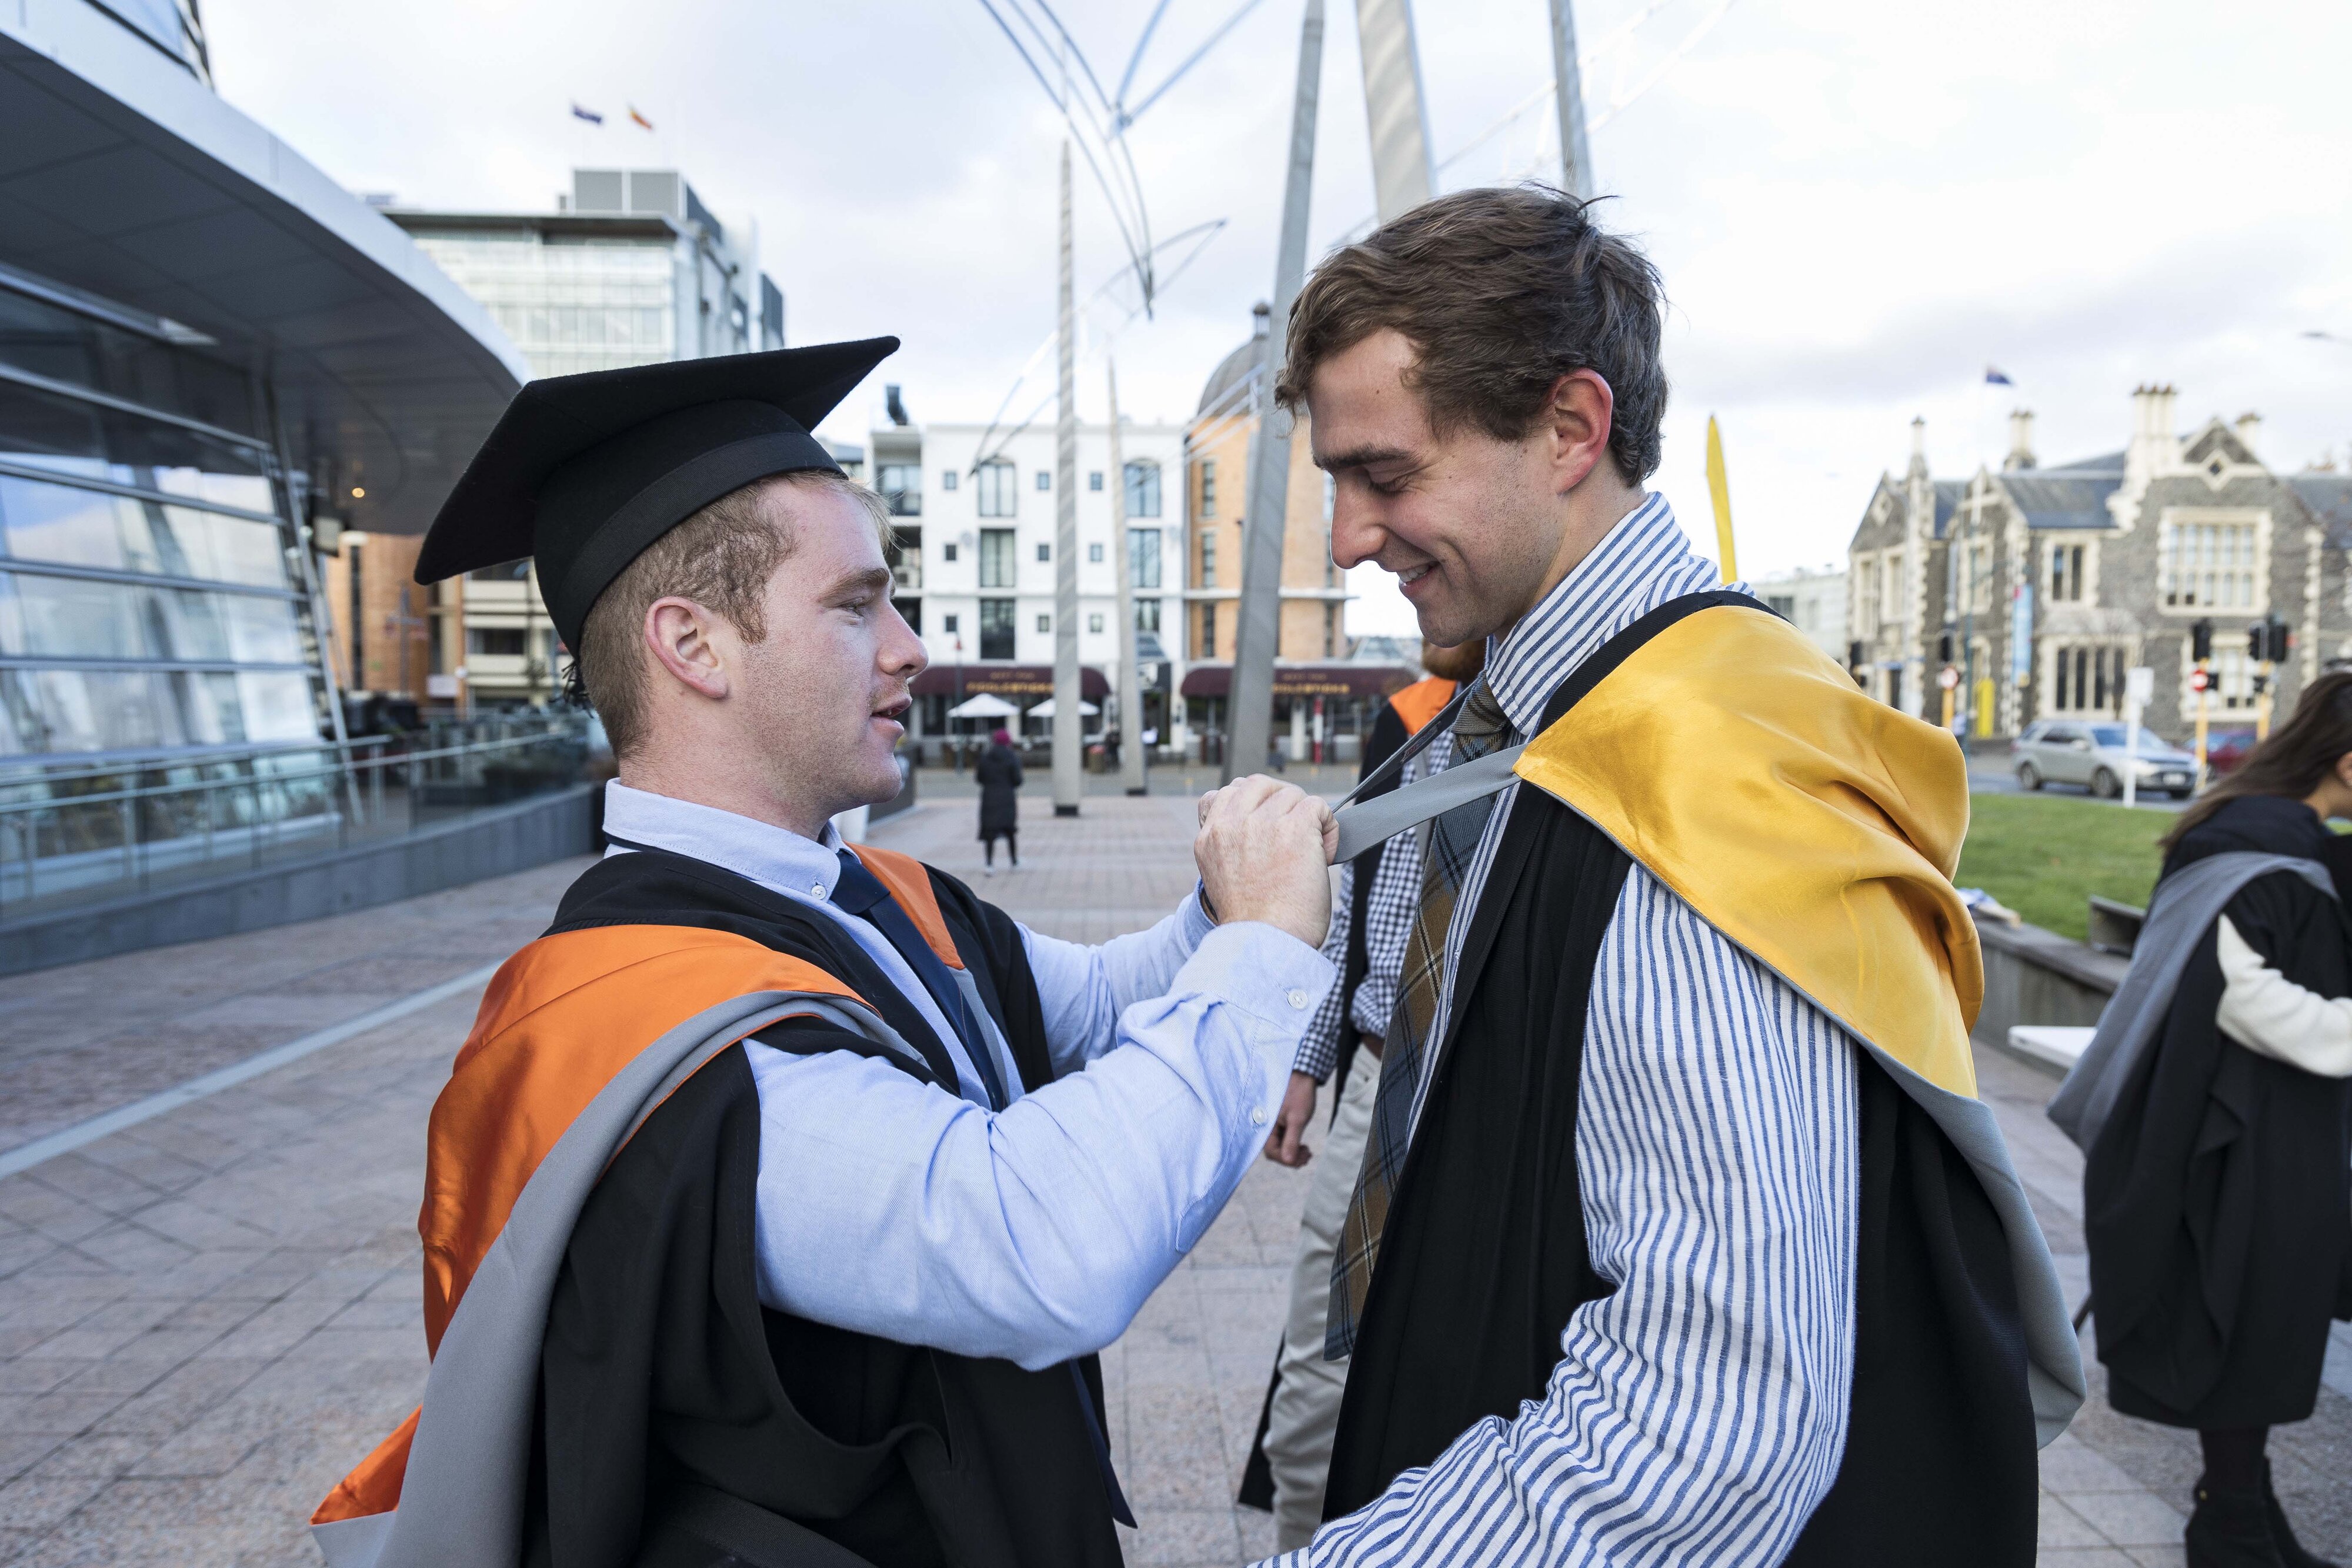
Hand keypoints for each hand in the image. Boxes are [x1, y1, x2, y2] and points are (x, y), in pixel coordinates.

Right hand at [1194, 775, 1335, 947]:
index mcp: (1210, 838)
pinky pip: (1318, 806)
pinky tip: (1323, 855)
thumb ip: (1233, 849)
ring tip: (1309, 853)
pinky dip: (1328, 828)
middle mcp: (1231, 825)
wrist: (1265, 944)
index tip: (1266, 826)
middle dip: (1280, 802)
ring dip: (1306, 820)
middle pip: (1258, 785)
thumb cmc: (1254, 925)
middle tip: (1295, 832)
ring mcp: (1261, 823)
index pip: (1223, 794)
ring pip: (1291, 795)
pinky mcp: (1294, 827)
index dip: (1250, 804)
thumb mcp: (1223, 880)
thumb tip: (1263, 831)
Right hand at [1263, 1071, 1317, 1165]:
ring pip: (1279, 1146)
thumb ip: (1291, 1141)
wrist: (1301, 1076)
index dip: (1288, 1160)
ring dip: (1293, 1152)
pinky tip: (1303, 1145)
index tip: (1304, 1158)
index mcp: (1266, 1126)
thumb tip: (1289, 1161)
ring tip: (1307, 1151)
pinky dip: (1293, 1144)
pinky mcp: (1278, 1122)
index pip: (1272, 1153)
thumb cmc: (1298, 1094)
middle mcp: (1266, 1127)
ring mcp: (1272, 1125)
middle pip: (1275, 1152)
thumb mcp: (1297, 1119)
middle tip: (1308, 1155)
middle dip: (1291, 1158)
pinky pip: (1282, 1139)